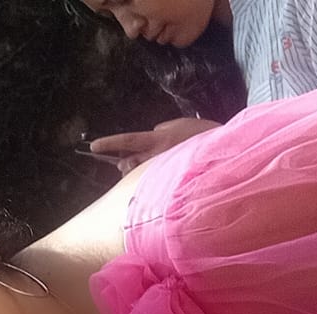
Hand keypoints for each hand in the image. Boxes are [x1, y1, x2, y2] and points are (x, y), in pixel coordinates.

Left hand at [88, 117, 218, 173]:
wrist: (223, 152)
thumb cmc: (202, 135)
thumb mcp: (180, 125)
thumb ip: (161, 130)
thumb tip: (150, 134)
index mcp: (157, 140)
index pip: (128, 141)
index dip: (110, 143)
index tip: (93, 146)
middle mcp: (155, 157)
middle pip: (127, 163)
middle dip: (124, 163)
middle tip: (126, 163)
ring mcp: (161, 172)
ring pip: (137, 176)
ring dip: (136, 173)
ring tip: (148, 171)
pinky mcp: (167, 183)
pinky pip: (151, 184)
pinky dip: (150, 181)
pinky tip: (160, 179)